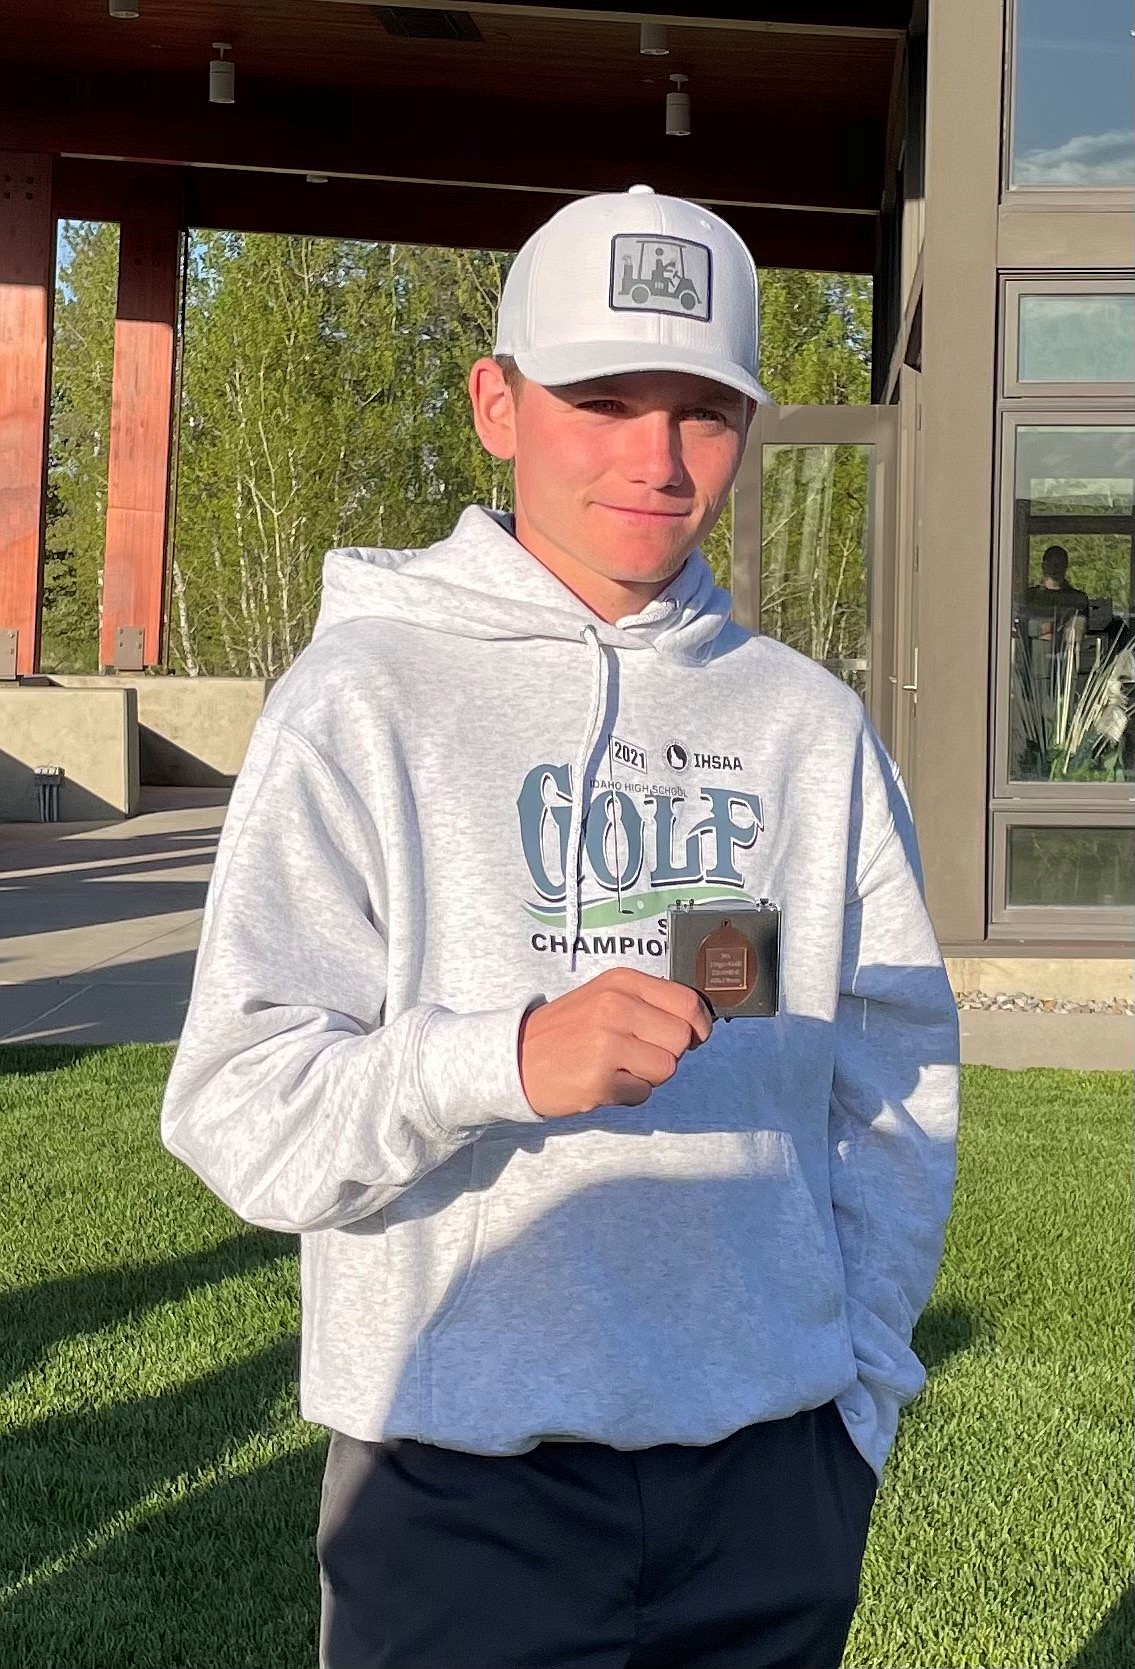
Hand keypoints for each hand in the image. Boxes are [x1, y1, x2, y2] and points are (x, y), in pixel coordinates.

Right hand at [517, 968, 712, 1119]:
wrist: (515, 1058)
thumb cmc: (567, 1031)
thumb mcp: (605, 997)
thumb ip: (647, 1003)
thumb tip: (696, 1022)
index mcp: (621, 982)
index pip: (687, 1002)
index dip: (698, 1025)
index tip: (694, 1036)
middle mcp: (615, 1006)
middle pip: (681, 1038)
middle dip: (668, 1053)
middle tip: (638, 1054)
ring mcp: (607, 1042)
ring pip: (667, 1068)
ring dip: (648, 1075)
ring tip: (617, 1067)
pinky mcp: (600, 1079)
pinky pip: (643, 1093)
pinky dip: (628, 1094)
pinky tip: (602, 1081)